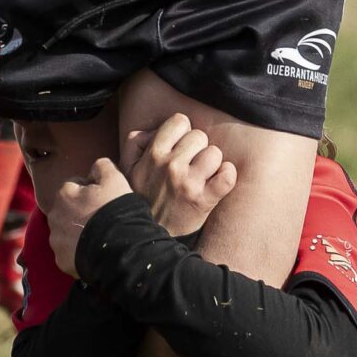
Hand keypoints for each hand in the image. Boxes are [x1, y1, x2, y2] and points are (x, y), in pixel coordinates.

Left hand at [45, 158, 134, 275]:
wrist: (118, 250)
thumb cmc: (115, 211)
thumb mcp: (115, 179)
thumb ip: (102, 166)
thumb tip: (95, 166)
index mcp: (64, 194)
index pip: (75, 186)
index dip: (91, 191)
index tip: (104, 200)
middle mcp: (54, 216)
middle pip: (68, 210)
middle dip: (80, 212)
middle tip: (101, 219)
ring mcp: (56, 240)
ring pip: (66, 232)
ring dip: (77, 232)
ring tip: (98, 236)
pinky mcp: (61, 260)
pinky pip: (68, 253)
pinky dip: (77, 252)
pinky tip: (93, 251)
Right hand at [119, 113, 237, 238]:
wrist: (147, 235)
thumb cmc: (142, 197)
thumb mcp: (128, 168)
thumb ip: (135, 142)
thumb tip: (155, 131)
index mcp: (153, 154)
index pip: (180, 121)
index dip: (183, 132)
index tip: (180, 147)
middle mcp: (171, 166)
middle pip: (200, 136)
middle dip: (197, 148)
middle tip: (190, 164)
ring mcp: (188, 183)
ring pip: (215, 153)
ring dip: (211, 163)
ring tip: (202, 175)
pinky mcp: (204, 201)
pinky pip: (228, 176)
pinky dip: (227, 176)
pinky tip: (218, 181)